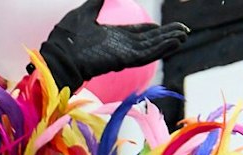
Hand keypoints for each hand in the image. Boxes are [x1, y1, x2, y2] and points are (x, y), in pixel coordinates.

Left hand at [35, 0, 188, 91]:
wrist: (58, 55)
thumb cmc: (65, 38)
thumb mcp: (85, 13)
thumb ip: (96, 2)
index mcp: (113, 37)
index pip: (138, 34)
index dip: (152, 30)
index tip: (164, 26)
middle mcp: (120, 46)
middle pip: (150, 41)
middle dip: (166, 36)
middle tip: (183, 31)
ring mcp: (122, 54)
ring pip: (152, 48)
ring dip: (168, 42)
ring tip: (184, 36)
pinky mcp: (123, 60)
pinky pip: (146, 55)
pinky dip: (161, 49)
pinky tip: (174, 43)